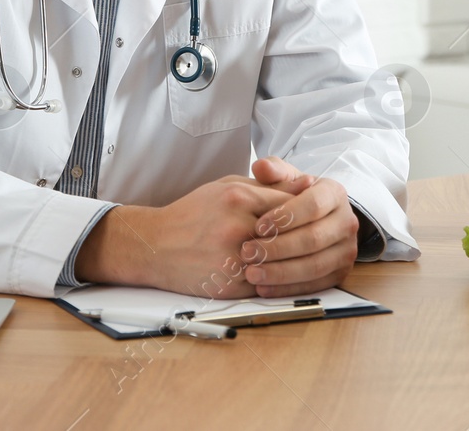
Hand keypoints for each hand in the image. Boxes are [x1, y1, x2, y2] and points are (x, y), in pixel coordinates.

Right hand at [73, 176, 298, 298]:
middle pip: (290, 234)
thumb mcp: (227, 187)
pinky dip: (275, 280)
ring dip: (291, 262)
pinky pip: (267, 285)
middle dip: (303, 238)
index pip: (290, 204)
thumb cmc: (194, 214)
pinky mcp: (229, 285)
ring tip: (298, 258)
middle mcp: (236, 227)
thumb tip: (307, 183)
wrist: (155, 245)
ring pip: (281, 262)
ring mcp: (232, 258)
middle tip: (312, 240)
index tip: (312, 217)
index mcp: (238, 198)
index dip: (305, 212)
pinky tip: (276, 274)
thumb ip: (267, 186)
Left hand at [241, 157, 360, 297]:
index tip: (258, 225)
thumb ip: (273, 171)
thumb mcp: (286, 179)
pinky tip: (265, 288)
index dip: (285, 217)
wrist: (316, 218)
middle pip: (313, 239)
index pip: (313, 205)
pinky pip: (315, 285)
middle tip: (248, 252)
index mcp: (335, 194)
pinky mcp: (340, 273)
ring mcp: (346, 250)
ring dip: (281, 273)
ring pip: (314, 265)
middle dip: (278, 248)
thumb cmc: (295, 197)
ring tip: (252, 273)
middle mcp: (347, 222)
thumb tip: (261, 167)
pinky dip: (288, 289)